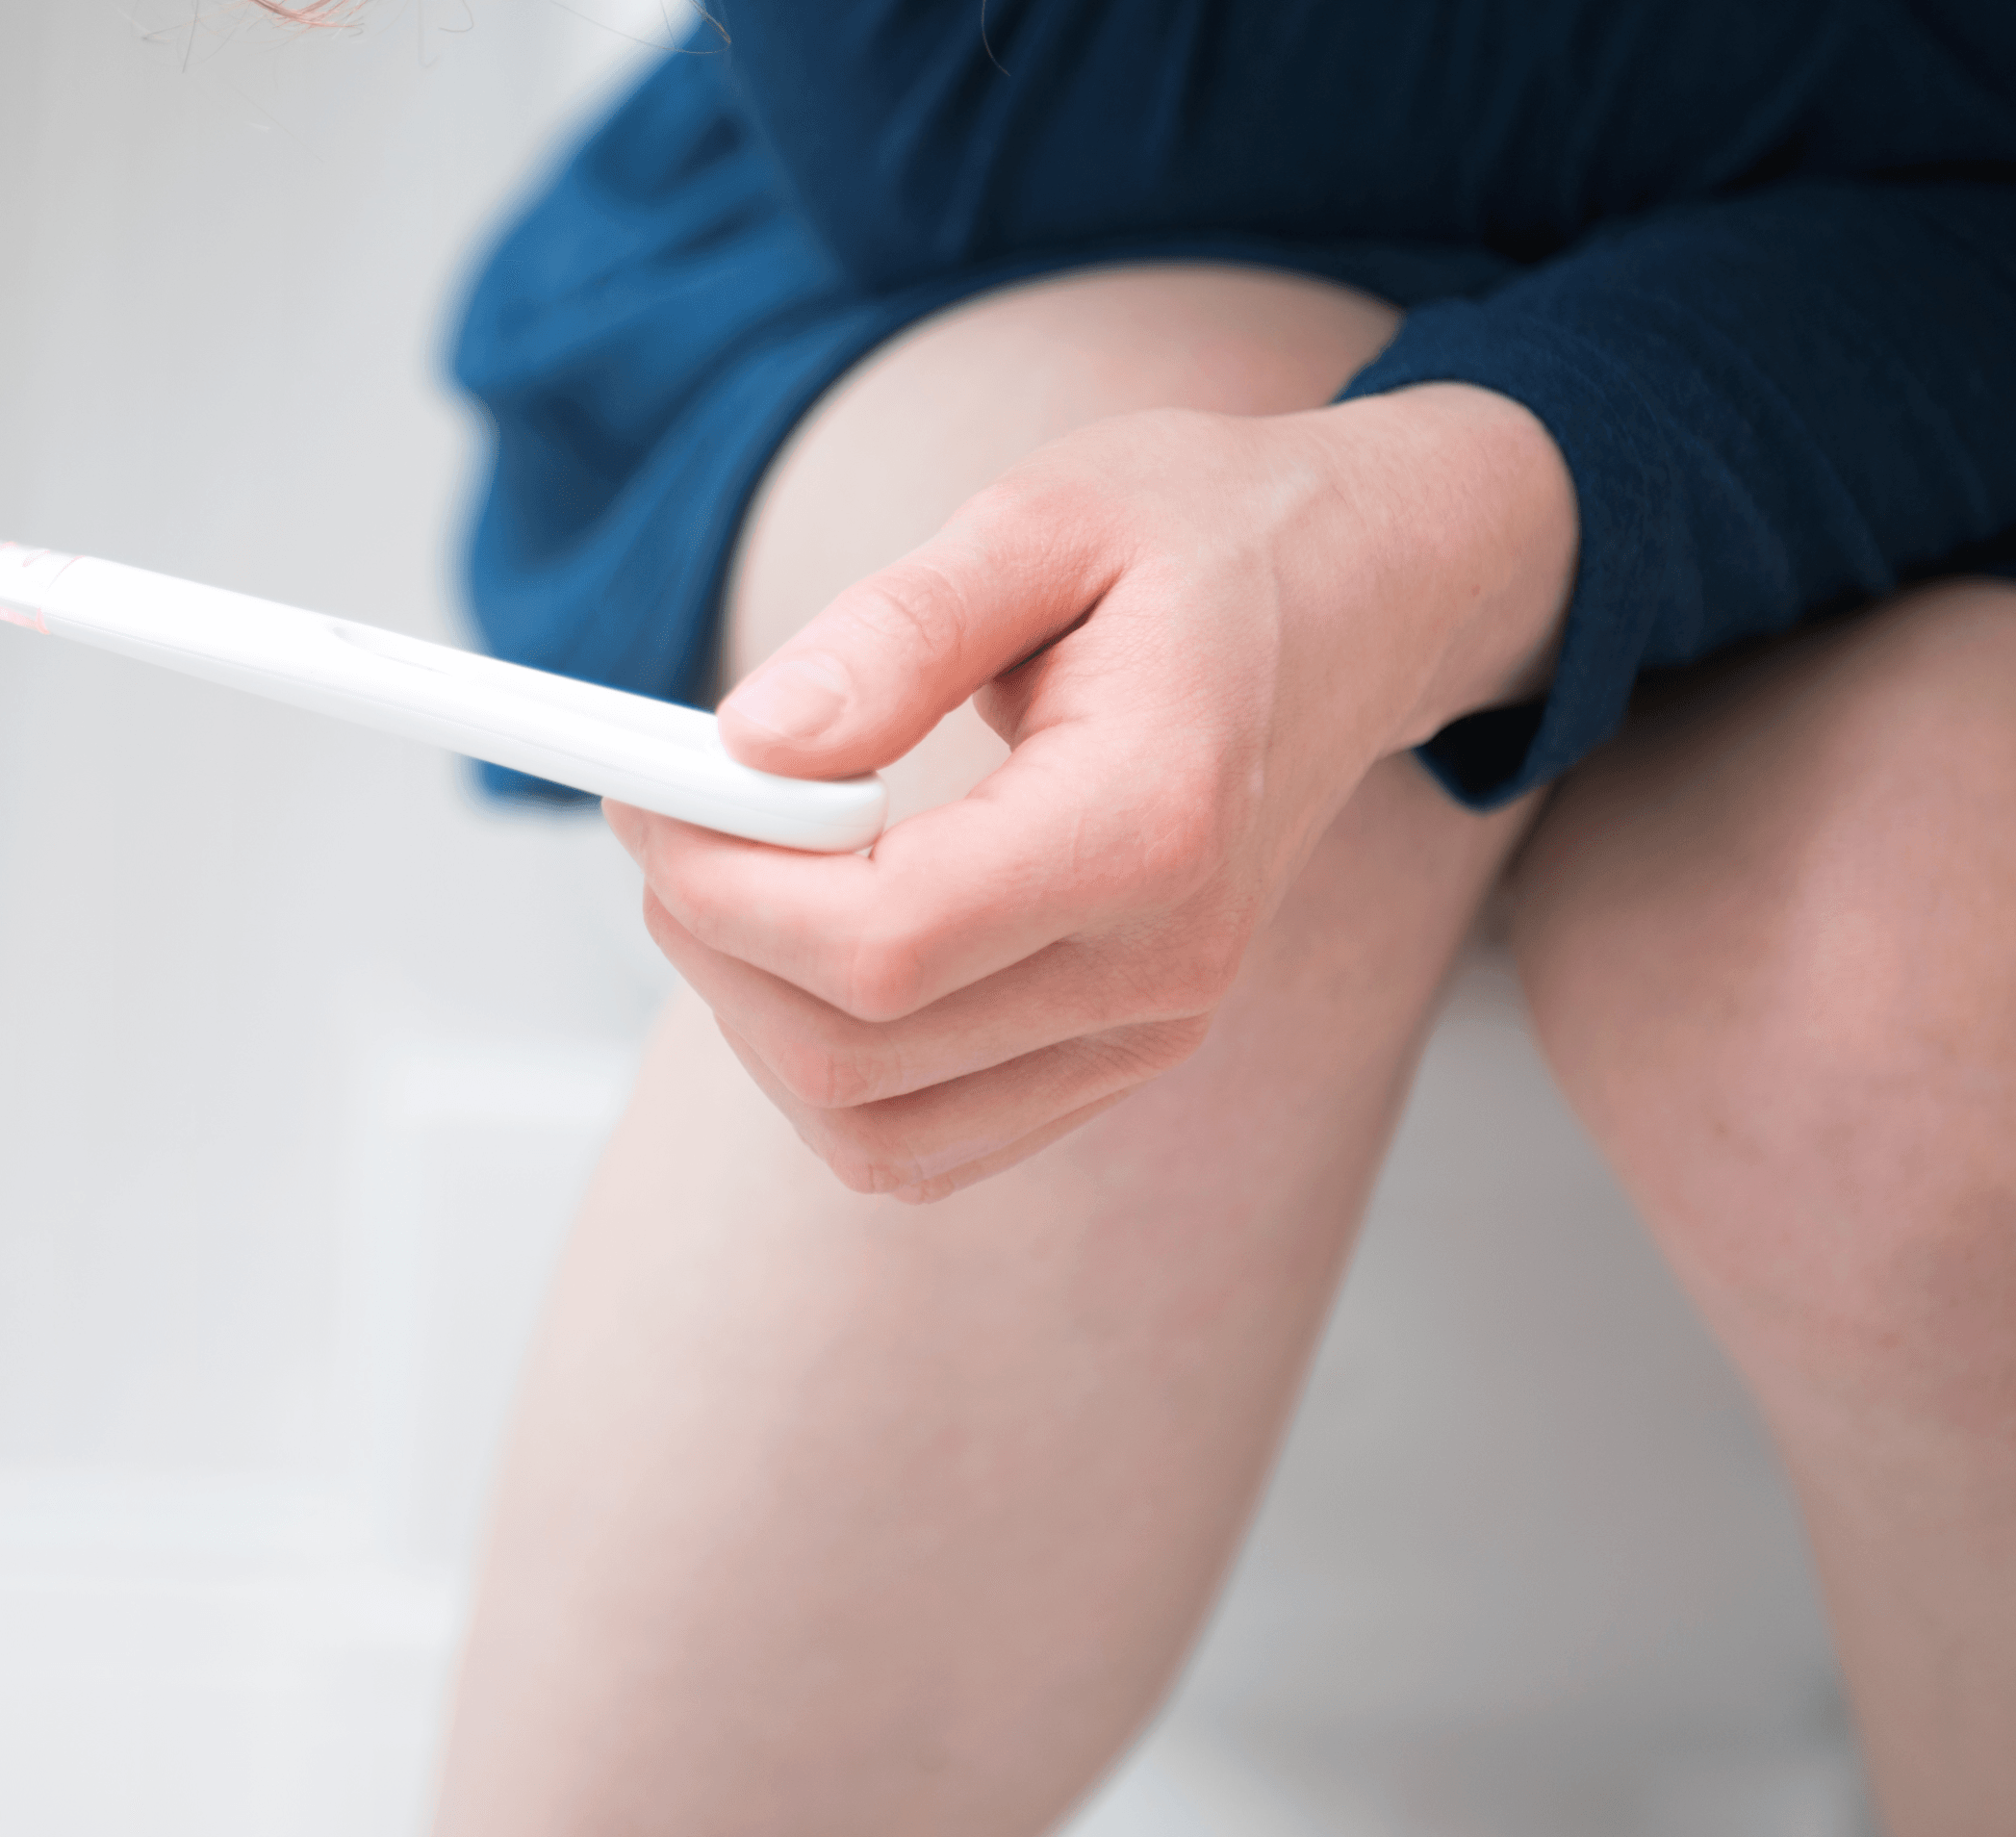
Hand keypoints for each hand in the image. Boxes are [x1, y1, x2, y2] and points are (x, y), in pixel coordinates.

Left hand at [607, 382, 1577, 1200]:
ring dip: (754, 1015)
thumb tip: (748, 742)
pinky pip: (925, 1140)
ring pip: (872, 1129)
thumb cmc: (1207, 535)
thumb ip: (895, 631)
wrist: (1363, 596)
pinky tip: (807, 934)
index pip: (883, 944)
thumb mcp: (1045, 517)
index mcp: (1148, 829)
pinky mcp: (1119, 1056)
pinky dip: (827, 1066)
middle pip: (855, 1053)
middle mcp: (1162, 968)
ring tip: (736, 867)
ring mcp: (1147, 1032)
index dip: (724, 886)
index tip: (652, 787)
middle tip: (670, 808)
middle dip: (712, 941)